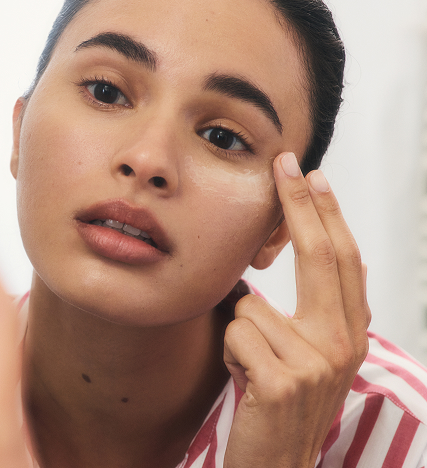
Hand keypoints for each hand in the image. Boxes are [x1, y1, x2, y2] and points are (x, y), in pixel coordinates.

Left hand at [223, 152, 369, 467]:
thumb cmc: (281, 409)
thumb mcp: (310, 359)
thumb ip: (317, 313)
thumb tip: (330, 269)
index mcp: (350, 335)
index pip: (341, 261)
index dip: (326, 215)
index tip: (310, 175)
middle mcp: (342, 345)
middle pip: (320, 257)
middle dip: (300, 205)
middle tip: (286, 164)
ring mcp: (316, 363)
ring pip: (251, 306)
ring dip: (237, 333)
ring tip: (250, 368)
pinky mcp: (283, 381)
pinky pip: (236, 333)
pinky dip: (228, 353)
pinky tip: (244, 382)